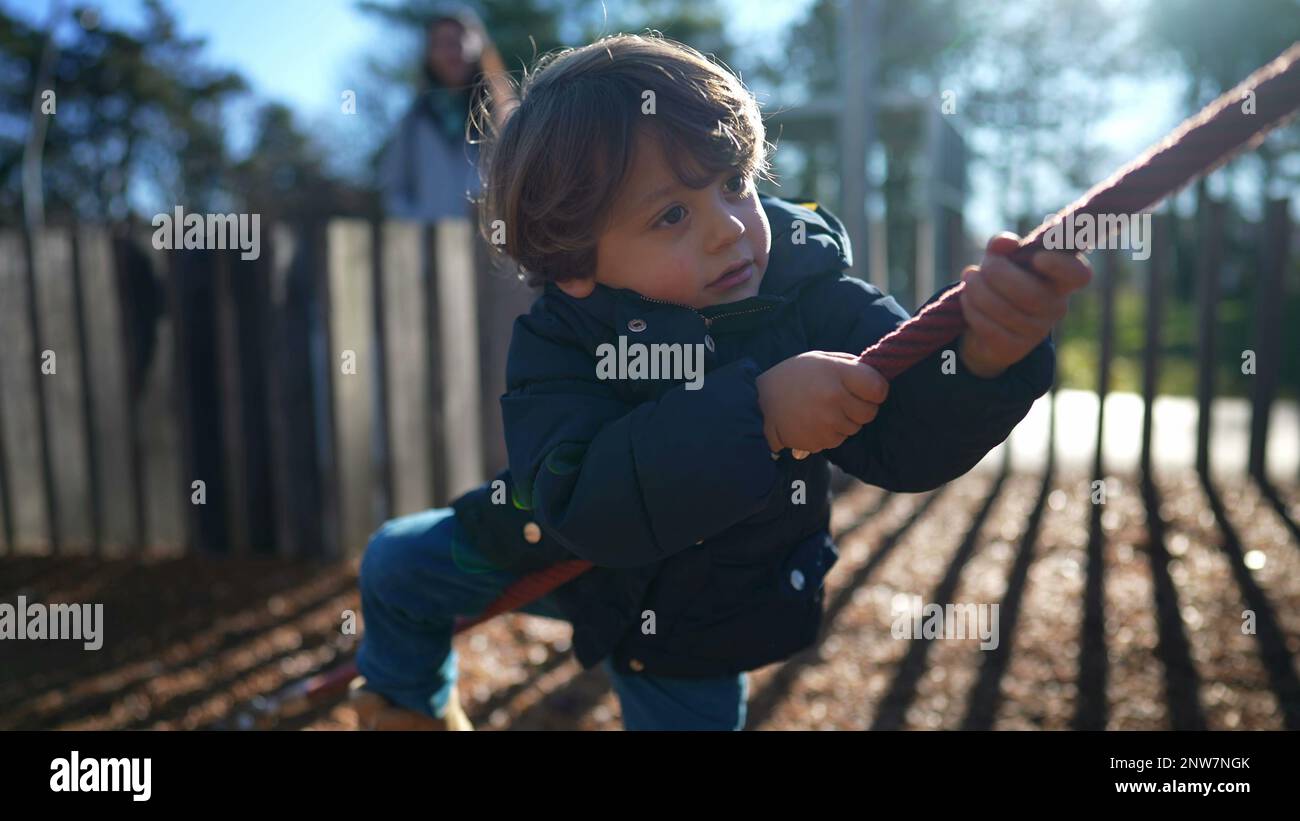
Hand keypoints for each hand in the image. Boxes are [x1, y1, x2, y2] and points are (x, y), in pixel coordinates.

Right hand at [757, 351, 888, 456]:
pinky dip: (830, 433)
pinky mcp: (818, 441)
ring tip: (823, 409)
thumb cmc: (794, 376)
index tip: (868, 389)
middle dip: (861, 407)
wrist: (760, 401)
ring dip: (845, 421)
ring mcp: (826, 423)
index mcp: (837, 374)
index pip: (878, 388)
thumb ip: (850, 365)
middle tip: (843, 400)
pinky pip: (838, 440)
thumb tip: (878, 377)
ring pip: (854, 428)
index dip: (876, 390)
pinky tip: (814, 421)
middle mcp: (834, 399)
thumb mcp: (821, 359)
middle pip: (869, 412)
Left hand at [958, 233, 1092, 377]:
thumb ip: (1002, 246)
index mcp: (1059, 281)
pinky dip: (973, 310)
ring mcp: (1036, 331)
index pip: (1079, 275)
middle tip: (981, 266)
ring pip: (1005, 311)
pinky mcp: (1014, 348)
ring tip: (969, 279)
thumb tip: (1006, 243)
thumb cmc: (1000, 284)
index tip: (1038, 257)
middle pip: (1032, 294)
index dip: (1062, 266)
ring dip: (978, 291)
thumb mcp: (1000, 261)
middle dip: (998, 274)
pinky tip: (968, 299)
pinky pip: (990, 328)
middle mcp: (1055, 307)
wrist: (984, 328)